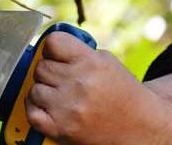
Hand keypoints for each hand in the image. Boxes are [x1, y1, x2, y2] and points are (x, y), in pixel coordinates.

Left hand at [25, 32, 171, 144]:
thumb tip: (46, 46)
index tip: (57, 55)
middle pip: (41, 67)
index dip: (52, 48)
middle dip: (50, 71)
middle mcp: (79, 84)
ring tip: (60, 96)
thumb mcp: (106, 61)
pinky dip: (35, 109)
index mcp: (91, 63)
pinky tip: (48, 107)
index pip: (52, 42)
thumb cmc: (120, 91)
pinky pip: (32, 112)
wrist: (139, 126)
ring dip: (43, 91)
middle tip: (63, 80)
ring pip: (34, 89)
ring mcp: (69, 108)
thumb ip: (77, 51)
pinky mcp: (61, 129)